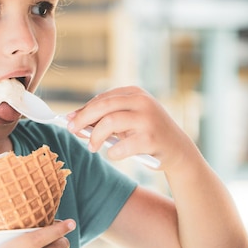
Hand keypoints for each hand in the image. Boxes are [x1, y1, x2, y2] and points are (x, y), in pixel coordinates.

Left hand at [67, 86, 194, 169]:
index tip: (69, 120)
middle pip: (103, 106)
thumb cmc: (146, 134)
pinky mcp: (151, 138)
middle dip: (83, 119)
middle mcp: (142, 102)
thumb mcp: (127, 121)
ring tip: (93, 147)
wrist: (178, 150)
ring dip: (96, 137)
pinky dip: (113, 152)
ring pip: (110, 122)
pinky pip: (121, 146)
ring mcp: (148, 119)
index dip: (83, 109)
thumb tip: (73, 121)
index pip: (102, 98)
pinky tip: (115, 154)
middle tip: (72, 131)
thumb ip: (104, 118)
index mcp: (135, 93)